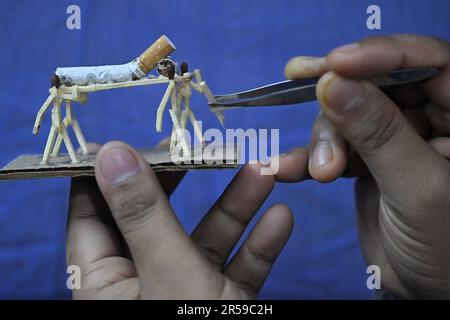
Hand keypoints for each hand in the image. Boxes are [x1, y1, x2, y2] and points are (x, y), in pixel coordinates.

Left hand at [66, 141, 292, 298]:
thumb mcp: (163, 273)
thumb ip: (142, 214)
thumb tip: (112, 152)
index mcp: (104, 275)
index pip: (95, 205)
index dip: (113, 166)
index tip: (139, 131)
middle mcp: (141, 278)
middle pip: (158, 212)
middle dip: (188, 177)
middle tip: (206, 143)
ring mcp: (184, 289)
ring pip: (207, 235)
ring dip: (237, 203)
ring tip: (264, 169)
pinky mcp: (220, 302)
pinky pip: (239, 266)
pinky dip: (260, 244)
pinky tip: (282, 218)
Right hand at [280, 35, 449, 297]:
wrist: (428, 292)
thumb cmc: (447, 246)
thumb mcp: (417, 187)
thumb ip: (379, 134)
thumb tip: (332, 83)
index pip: (429, 62)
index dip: (381, 54)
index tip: (333, 63)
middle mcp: (429, 117)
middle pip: (376, 84)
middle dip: (339, 101)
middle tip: (302, 90)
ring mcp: (393, 137)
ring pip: (346, 114)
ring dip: (324, 140)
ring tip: (321, 172)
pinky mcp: (366, 159)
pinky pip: (333, 146)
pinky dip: (307, 157)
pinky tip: (285, 168)